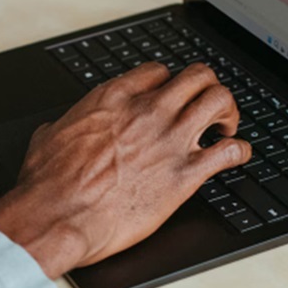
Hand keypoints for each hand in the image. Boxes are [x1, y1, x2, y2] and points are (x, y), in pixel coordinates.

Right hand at [0, 62, 250, 278]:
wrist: (58, 216)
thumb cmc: (48, 184)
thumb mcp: (48, 138)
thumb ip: (64, 126)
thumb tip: (57, 129)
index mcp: (114, 99)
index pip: (158, 72)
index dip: (169, 83)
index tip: (171, 97)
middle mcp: (147, 112)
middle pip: (198, 76)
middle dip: (207, 88)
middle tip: (206, 108)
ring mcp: (169, 140)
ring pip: (220, 100)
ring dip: (228, 112)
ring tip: (224, 127)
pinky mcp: (185, 175)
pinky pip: (230, 151)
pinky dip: (239, 151)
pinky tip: (236, 156)